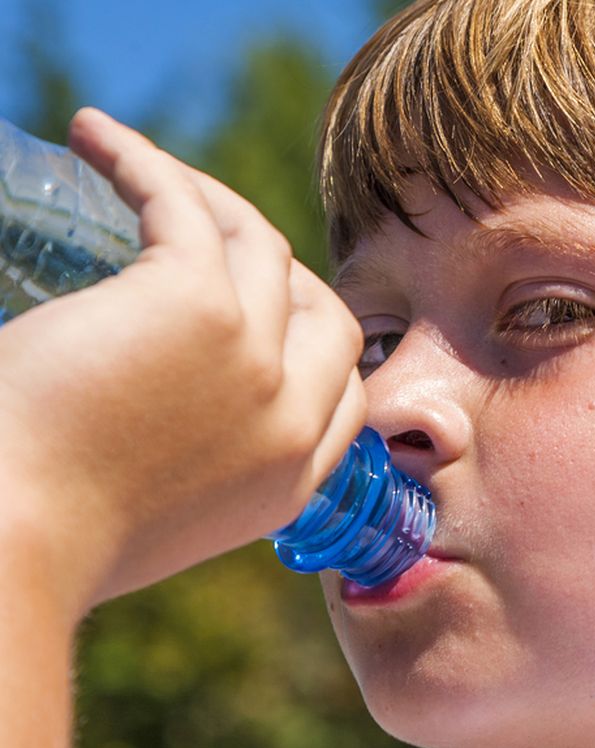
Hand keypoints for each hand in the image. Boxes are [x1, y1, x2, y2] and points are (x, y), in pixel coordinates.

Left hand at [0, 108, 364, 616]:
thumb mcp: (161, 515)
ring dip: (203, 195)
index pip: (344, 394)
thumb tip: (162, 406)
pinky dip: (140, 160)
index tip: (256, 312)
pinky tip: (92, 137)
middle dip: (278, 271)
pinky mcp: (199, 304)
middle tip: (202, 240)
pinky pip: (184, 205)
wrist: (11, 545)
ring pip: (261, 244)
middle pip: (328, 313)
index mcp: (286, 482)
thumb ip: (197, 464)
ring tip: (129, 168)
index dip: (310, 343)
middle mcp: (289, 419)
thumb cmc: (45, 538)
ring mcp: (256, 359)